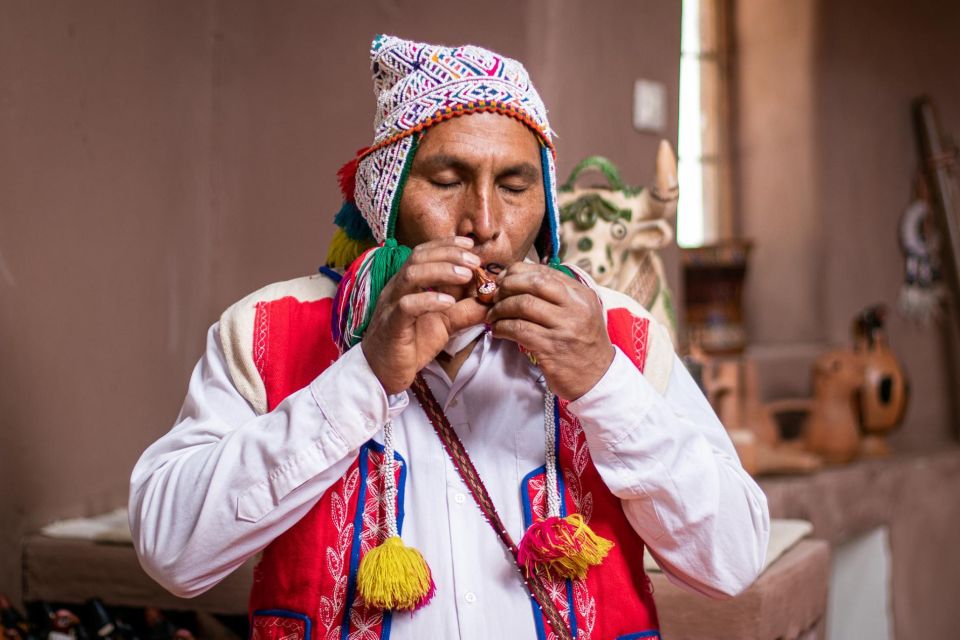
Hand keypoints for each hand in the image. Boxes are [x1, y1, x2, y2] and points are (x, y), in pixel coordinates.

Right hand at [361, 236, 487, 394]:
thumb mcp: (445, 323)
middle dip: (448, 254)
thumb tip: (490, 297)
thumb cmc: (411, 344)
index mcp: (407, 284)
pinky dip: (429, 299)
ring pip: (411, 276)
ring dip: (441, 271)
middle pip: (418, 257)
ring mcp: (391, 305)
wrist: (385, 373)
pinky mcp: (391, 325)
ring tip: (466, 275)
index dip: (446, 245)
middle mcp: (396, 288)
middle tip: (474, 261)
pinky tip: (448, 301)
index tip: (470, 245)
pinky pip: (407, 306)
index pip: (424, 253)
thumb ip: (465, 309)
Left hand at [486, 262, 614, 399]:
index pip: (545, 272)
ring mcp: (564, 327)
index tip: (502, 279)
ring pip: (523, 305)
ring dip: (500, 309)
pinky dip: (502, 328)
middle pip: (533, 283)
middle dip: (507, 286)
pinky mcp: (551, 348)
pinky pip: (518, 330)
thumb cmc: (582, 344)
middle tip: (494, 296)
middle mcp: (575, 307)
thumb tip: (520, 280)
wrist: (597, 378)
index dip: (517, 272)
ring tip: (493, 316)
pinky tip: (498, 331)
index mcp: (581, 295)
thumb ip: (557, 295)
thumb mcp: (580, 312)